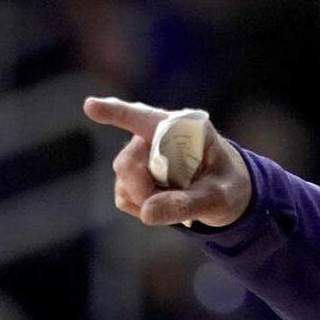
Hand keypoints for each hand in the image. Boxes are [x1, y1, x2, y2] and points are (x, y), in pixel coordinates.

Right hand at [83, 97, 251, 227]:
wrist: (225, 192)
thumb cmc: (228, 184)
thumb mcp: (219, 197)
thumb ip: (187, 204)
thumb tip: (147, 213)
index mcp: (183, 128)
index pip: (143, 117)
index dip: (116, 111)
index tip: (91, 106)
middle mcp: (155, 135)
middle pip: (128, 164)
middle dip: (145, 191)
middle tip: (178, 203)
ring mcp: (140, 154)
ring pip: (124, 182)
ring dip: (148, 200)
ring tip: (180, 197)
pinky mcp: (131, 175)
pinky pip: (124, 197)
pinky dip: (143, 207)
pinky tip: (165, 201)